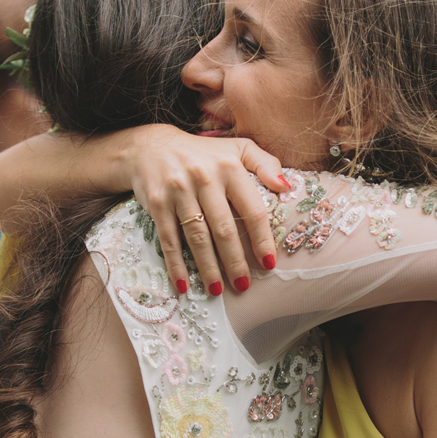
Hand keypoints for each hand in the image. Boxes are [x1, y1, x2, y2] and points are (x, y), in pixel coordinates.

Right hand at [122, 125, 288, 295]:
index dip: (262, 239)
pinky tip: (183, 284)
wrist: (150, 146)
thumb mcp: (237, 148)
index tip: (269, 263)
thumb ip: (265, 163)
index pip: (251, 208)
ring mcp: (179, 191)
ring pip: (197, 237)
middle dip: (235, 261)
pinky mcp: (158, 203)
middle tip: (243, 285)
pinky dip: (175, 264)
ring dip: (208, 267)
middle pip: (224, 228)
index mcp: (230, 167)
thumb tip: (286, 187)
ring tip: (217, 290)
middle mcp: (204, 178)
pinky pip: (169, 239)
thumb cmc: (202, 154)